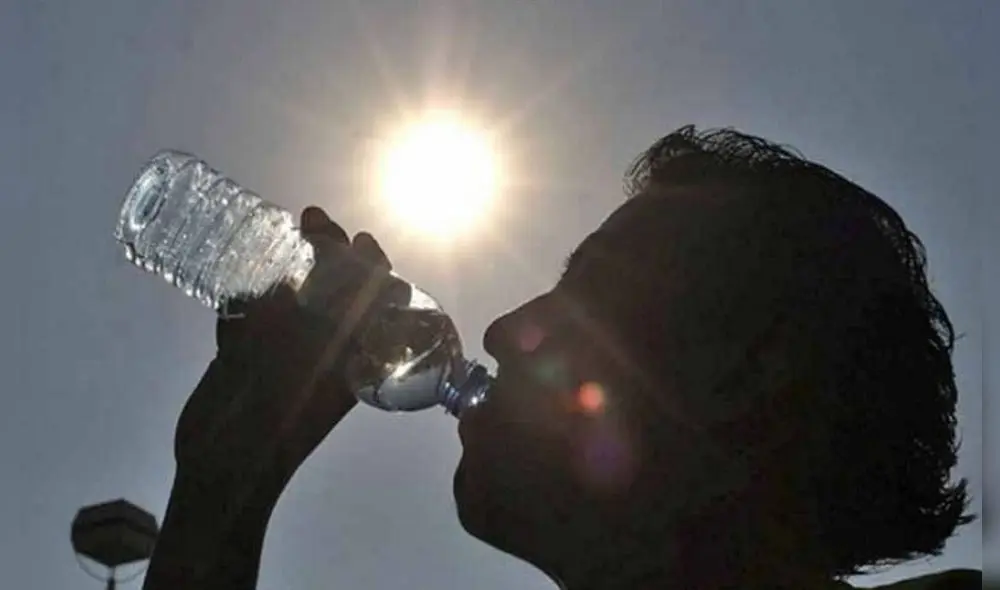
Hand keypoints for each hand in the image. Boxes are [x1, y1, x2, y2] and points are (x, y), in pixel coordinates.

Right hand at [173, 206, 392, 512]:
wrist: (223, 466)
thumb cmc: (279, 413)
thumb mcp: (308, 359)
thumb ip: (307, 315)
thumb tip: (299, 277)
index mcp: (351, 358)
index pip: (375, 304)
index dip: (373, 268)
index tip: (362, 239)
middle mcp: (321, 352)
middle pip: (332, 292)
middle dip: (327, 253)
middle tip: (312, 220)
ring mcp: (279, 353)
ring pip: (290, 299)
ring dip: (287, 267)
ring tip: (283, 232)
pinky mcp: (241, 356)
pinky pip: (246, 314)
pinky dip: (243, 293)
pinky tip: (237, 271)